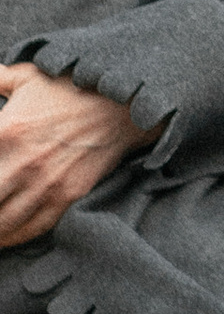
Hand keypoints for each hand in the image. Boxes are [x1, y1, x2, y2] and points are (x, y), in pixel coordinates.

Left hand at [0, 64, 146, 249]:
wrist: (122, 104)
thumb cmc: (71, 88)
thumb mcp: (25, 76)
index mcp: (5, 132)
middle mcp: (22, 163)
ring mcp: (46, 184)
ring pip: (3, 223)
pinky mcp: (67, 196)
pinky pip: (32, 228)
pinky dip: (14, 237)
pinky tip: (4, 237)